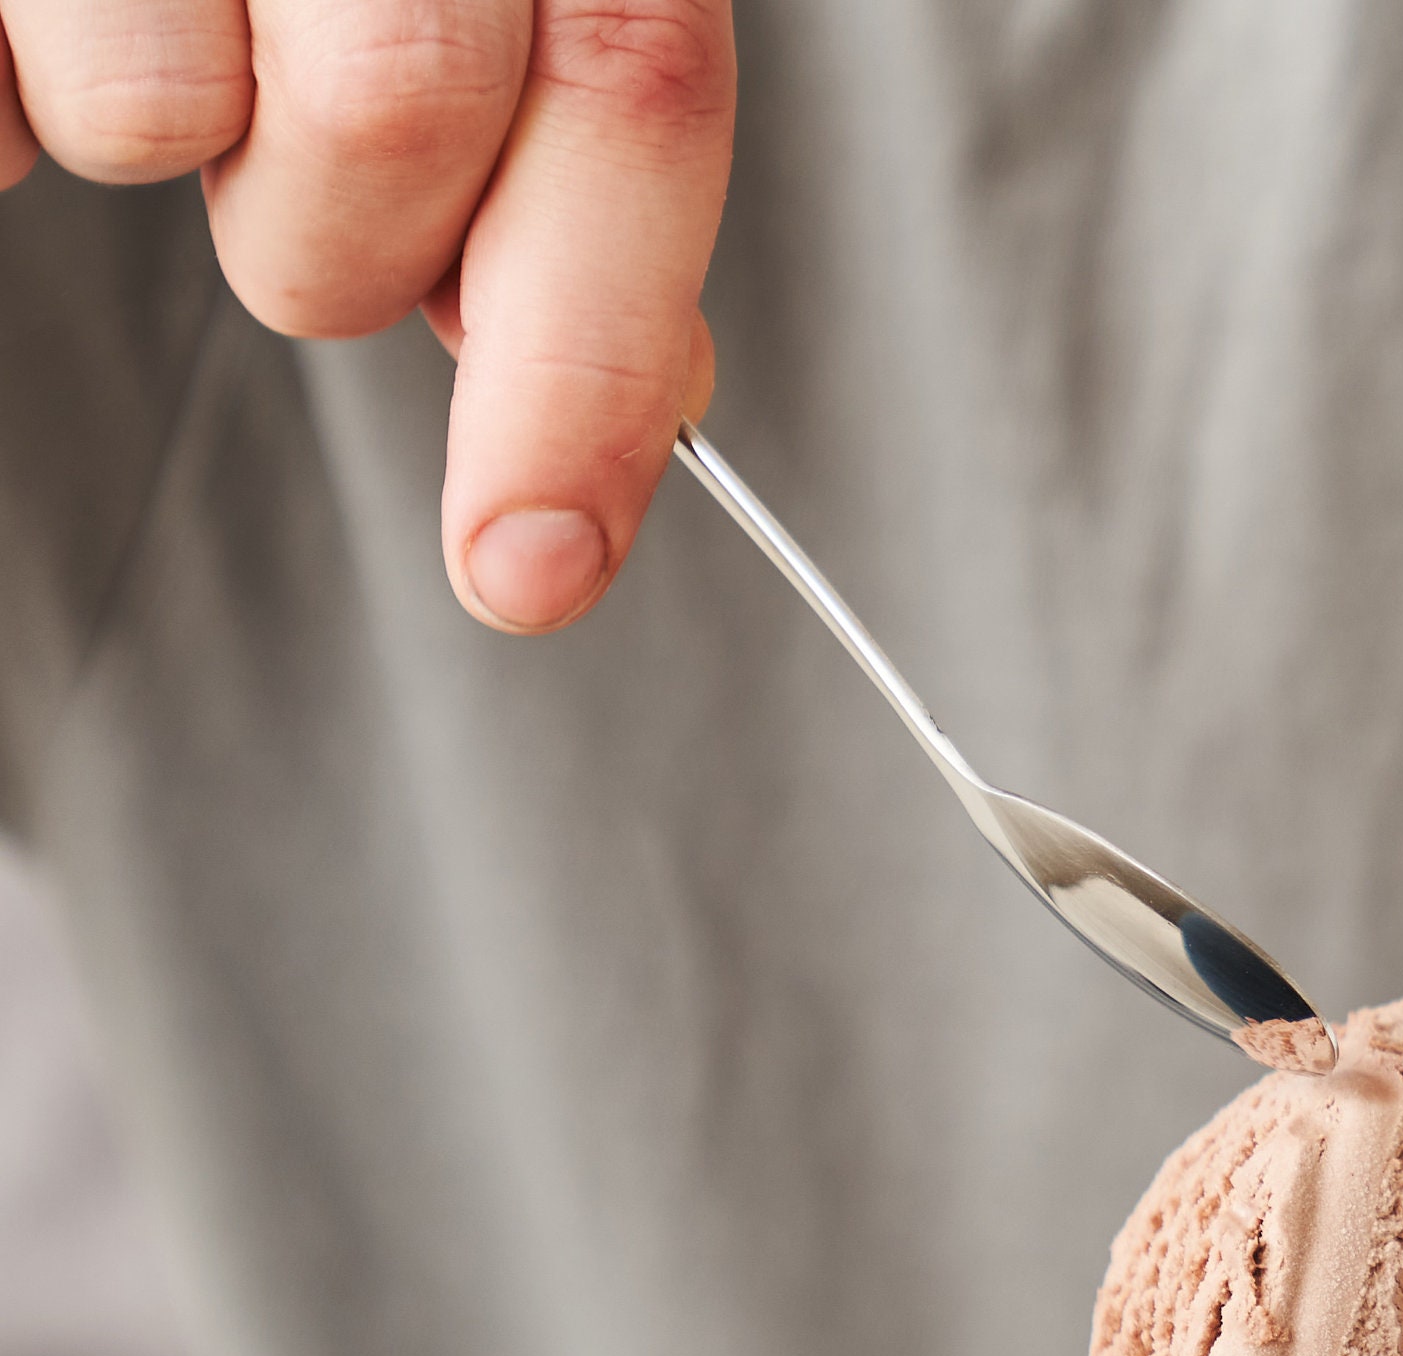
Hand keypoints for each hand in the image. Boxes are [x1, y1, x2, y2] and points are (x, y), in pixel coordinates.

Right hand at [0, 0, 733, 630]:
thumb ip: (585, 136)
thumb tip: (655, 394)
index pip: (634, 94)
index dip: (590, 367)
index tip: (532, 570)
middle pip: (392, 119)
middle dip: (344, 237)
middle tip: (297, 154)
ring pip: (153, 115)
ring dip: (157, 130)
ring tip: (157, 6)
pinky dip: (0, 104)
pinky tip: (36, 1)